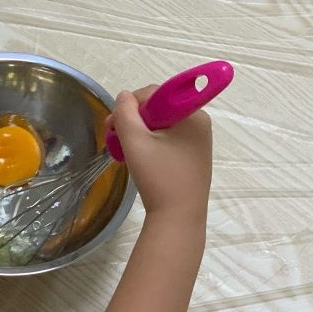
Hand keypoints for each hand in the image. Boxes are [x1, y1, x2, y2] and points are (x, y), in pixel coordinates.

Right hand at [106, 85, 211, 220]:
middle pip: (158, 108)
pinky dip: (151, 144)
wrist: (178, 217)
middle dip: (133, 120)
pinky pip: (169, 139)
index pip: (154, 93)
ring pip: (162, 124)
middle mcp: (200, 122)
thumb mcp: (135, 141)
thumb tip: (124, 96)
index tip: (112, 125)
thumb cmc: (158, 177)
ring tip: (125, 151)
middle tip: (114, 139)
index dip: (130, 106)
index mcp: (192, 113)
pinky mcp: (194, 155)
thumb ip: (125, 113)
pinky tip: (140, 159)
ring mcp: (198, 140)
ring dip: (139, 133)